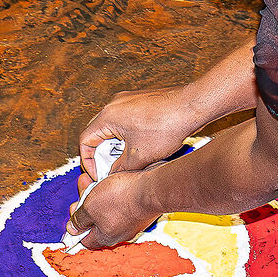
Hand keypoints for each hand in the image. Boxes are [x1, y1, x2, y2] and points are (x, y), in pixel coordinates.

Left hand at [67, 170, 156, 250]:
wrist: (151, 189)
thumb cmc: (120, 198)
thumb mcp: (90, 207)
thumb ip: (79, 219)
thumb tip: (72, 229)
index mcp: (105, 237)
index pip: (85, 239)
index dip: (76, 226)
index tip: (74, 210)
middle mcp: (119, 234)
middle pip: (97, 223)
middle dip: (87, 204)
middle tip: (84, 188)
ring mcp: (132, 223)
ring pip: (110, 212)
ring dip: (100, 196)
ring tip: (96, 180)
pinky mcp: (141, 212)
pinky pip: (123, 206)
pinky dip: (115, 195)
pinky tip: (114, 183)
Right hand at [79, 88, 197, 179]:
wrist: (192, 106)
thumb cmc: (167, 127)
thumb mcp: (140, 157)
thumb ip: (120, 168)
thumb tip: (111, 177)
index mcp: (108, 116)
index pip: (85, 140)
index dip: (88, 161)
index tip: (98, 174)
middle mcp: (114, 104)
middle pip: (97, 133)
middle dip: (104, 154)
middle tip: (113, 169)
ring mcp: (128, 99)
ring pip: (113, 127)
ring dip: (117, 145)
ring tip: (130, 159)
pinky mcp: (141, 100)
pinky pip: (126, 120)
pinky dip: (128, 135)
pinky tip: (143, 147)